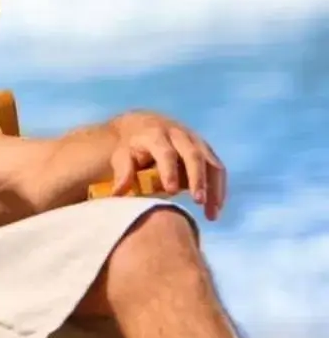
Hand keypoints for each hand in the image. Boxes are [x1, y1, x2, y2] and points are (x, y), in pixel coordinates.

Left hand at [107, 112, 226, 220]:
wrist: (144, 123)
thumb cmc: (131, 145)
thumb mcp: (122, 154)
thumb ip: (123, 172)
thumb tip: (118, 194)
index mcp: (155, 135)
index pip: (165, 152)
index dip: (169, 171)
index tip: (171, 191)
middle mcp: (179, 135)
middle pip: (193, 155)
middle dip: (198, 178)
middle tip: (198, 201)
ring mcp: (196, 140)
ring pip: (211, 162)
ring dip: (215, 188)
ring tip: (212, 213)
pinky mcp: (206, 149)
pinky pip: (217, 168)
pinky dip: (219, 188)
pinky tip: (216, 207)